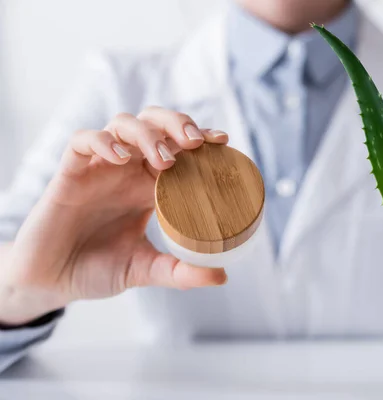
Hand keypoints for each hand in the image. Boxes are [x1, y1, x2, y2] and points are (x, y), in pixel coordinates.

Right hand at [0, 107, 228, 324]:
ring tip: (164, 159)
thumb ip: (180, 272)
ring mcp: (99, 168)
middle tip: (197, 142)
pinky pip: (82, 142)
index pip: (179, 149)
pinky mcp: (70, 173)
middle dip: (177, 124)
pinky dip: (101, 141)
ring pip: (123, 124)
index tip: (223, 140)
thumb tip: (222, 276)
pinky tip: (119, 157)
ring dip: (147, 133)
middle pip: (155, 124)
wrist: (53, 282)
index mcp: (150, 186)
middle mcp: (128, 170)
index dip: (201, 139)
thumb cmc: (99, 270)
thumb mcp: (145, 270)